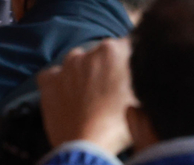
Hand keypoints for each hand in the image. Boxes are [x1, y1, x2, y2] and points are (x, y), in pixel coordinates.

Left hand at [38, 38, 134, 153]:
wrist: (87, 147)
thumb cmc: (120, 124)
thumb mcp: (144, 96)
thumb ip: (143, 73)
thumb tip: (144, 68)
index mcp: (114, 50)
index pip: (127, 45)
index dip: (131, 59)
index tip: (131, 74)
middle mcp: (89, 52)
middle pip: (101, 53)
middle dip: (107, 67)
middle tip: (112, 90)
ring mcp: (66, 68)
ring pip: (77, 62)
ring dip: (84, 73)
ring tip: (90, 97)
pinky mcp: (49, 84)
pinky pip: (52, 75)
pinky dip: (59, 83)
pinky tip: (67, 96)